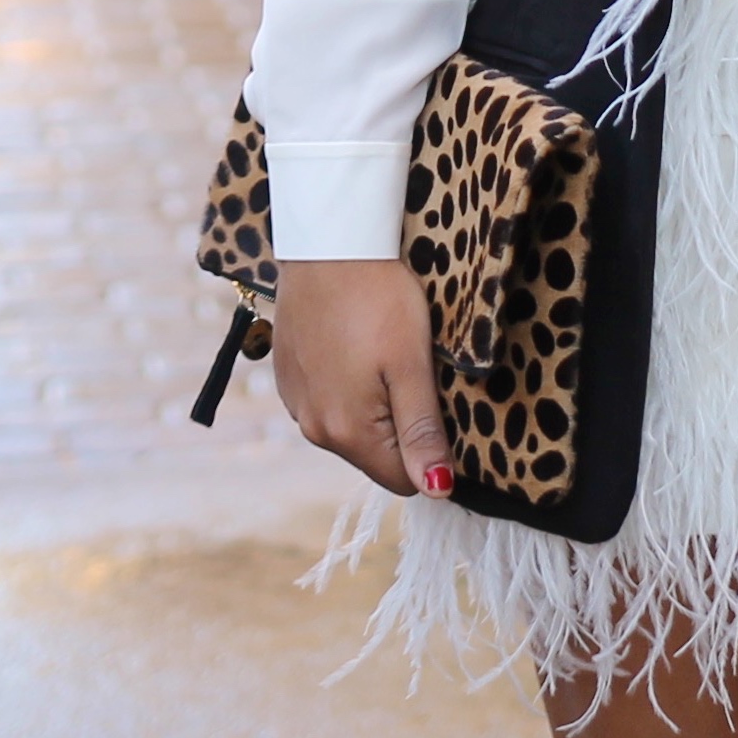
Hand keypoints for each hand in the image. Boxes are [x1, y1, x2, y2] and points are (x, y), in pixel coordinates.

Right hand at [271, 258, 455, 498]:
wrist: (329, 247)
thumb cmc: (379, 300)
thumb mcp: (412, 365)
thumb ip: (422, 431)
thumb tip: (436, 490)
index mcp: (347, 432)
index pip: (402, 479)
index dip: (433, 454)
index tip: (447, 411)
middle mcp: (314, 428)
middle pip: (377, 455)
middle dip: (406, 428)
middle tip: (421, 374)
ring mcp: (297, 404)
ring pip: (353, 429)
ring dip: (378, 407)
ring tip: (392, 356)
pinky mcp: (289, 379)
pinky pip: (330, 402)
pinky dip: (352, 386)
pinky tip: (362, 347)